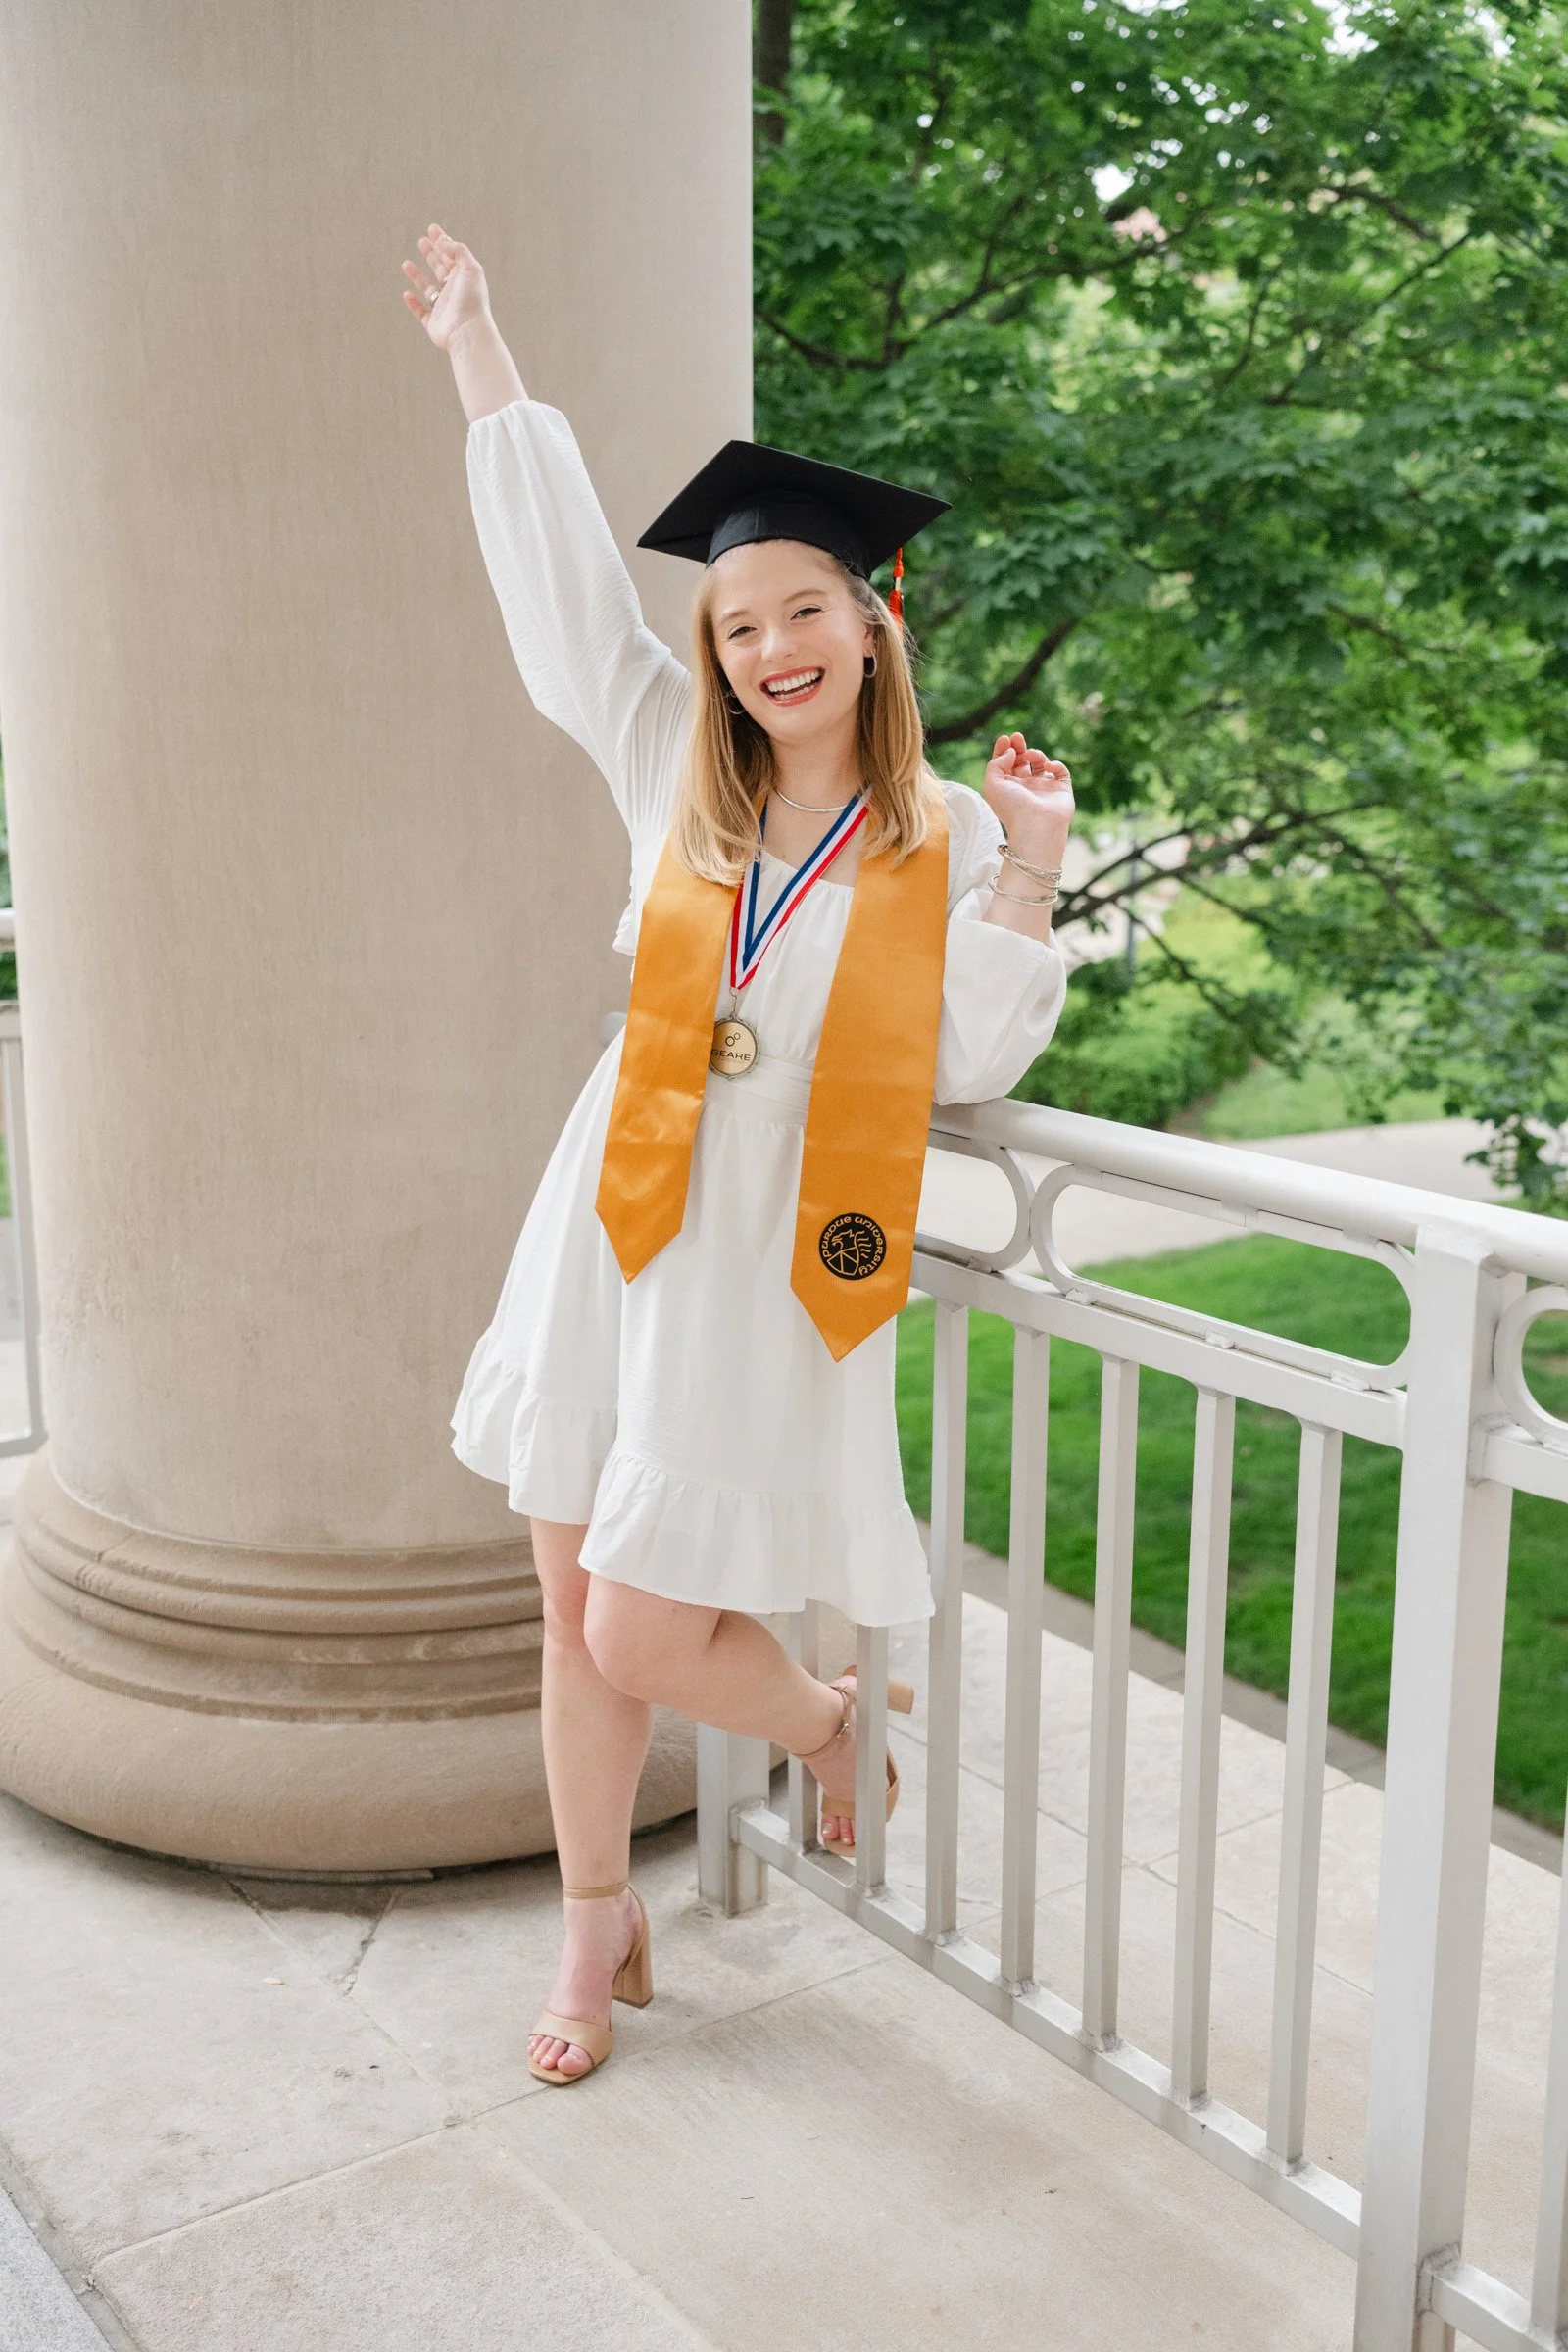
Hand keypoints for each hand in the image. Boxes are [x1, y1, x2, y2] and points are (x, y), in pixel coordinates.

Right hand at [401, 224, 489, 352]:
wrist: (467, 331)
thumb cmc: (471, 300)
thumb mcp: (470, 268)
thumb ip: (458, 251)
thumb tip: (443, 242)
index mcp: (464, 278)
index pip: (452, 256)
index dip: (442, 241)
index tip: (432, 229)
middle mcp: (454, 292)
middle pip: (441, 269)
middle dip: (431, 254)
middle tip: (422, 241)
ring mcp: (443, 308)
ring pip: (428, 289)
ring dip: (417, 276)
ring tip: (406, 264)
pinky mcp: (434, 323)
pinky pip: (421, 312)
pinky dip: (413, 304)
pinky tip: (407, 294)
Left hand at [981, 731, 1073, 850]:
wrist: (1036, 825)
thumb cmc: (1012, 808)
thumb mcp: (992, 785)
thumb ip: (995, 764)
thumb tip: (1011, 752)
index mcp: (1008, 788)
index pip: (1005, 765)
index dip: (1004, 750)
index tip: (1005, 738)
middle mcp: (1025, 788)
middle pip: (1022, 761)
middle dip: (1019, 747)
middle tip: (1017, 737)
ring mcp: (1044, 788)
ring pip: (1041, 763)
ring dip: (1035, 754)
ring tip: (1029, 755)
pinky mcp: (1061, 789)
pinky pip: (1060, 770)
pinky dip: (1055, 763)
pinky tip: (1048, 766)